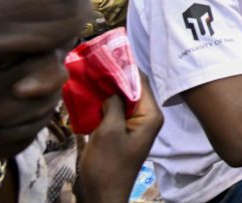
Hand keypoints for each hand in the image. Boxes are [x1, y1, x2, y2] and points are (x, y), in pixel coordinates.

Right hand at [79, 73, 162, 202]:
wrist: (102, 195)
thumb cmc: (107, 165)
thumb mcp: (108, 131)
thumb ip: (113, 104)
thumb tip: (112, 87)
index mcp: (151, 115)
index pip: (141, 82)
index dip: (126, 67)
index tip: (108, 54)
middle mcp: (147, 117)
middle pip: (132, 88)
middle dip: (115, 77)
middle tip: (96, 62)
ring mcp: (135, 124)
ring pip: (122, 98)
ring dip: (108, 89)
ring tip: (91, 74)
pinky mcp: (122, 131)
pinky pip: (115, 110)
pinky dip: (104, 102)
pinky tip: (90, 94)